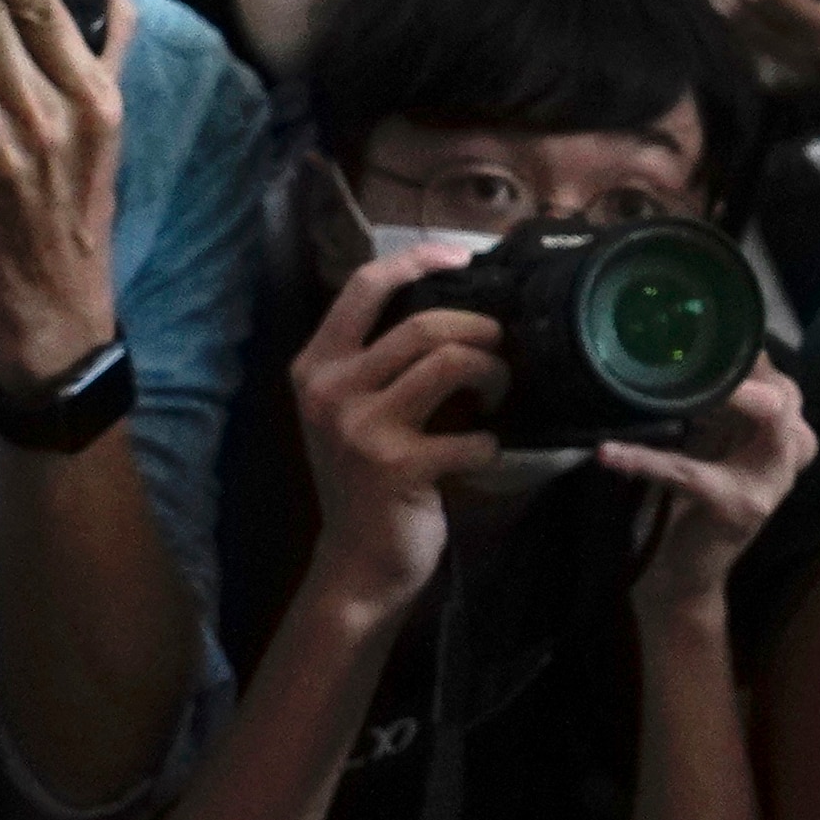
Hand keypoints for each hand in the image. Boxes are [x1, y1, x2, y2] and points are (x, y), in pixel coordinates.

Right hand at [285, 242, 505, 625]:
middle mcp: (328, 389)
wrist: (358, 563)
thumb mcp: (356, 408)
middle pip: (425, 323)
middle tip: (502, 351)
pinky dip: (492, 443)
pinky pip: (472, 434)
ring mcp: (359, 428)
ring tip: (498, 394)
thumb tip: (458, 298)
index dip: (420, 259)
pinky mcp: (395, 466)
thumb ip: (384, 359)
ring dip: (493, 374)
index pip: (365, 285)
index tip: (466, 256)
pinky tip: (483, 454)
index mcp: (317, 365)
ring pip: (450, 361)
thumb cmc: (370, 478)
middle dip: (482, 330)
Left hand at [604, 364, 815, 629]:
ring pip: (767, 423)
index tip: (717, 331)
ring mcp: (767, 486)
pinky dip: (645, 460)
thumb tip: (687, 352)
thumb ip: (715, 410)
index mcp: (782, 444)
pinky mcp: (733, 508)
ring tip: (681, 385)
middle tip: (709, 353)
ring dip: (727, 398)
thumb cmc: (693, 507)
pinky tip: (610, 454)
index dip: (755, 360)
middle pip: (789, 399)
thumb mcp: (711, 450)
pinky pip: (688, 471)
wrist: (684, 577)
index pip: (783, 388)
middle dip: (756, 373)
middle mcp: (785, 462)